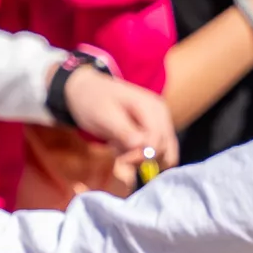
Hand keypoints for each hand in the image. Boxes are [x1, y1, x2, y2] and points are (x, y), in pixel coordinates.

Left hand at [60, 65, 177, 168]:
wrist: (88, 91)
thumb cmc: (94, 101)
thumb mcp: (104, 115)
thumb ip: (123, 130)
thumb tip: (141, 146)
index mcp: (151, 107)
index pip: (158, 140)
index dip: (143, 155)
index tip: (121, 160)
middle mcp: (160, 115)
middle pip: (165, 149)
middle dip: (142, 160)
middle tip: (120, 159)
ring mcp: (159, 124)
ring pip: (163, 155)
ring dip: (142, 161)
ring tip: (121, 153)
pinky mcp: (153, 133)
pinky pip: (154, 154)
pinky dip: (139, 158)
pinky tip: (123, 149)